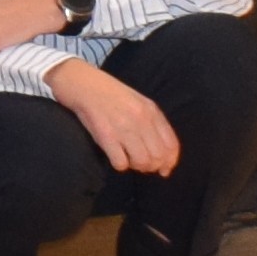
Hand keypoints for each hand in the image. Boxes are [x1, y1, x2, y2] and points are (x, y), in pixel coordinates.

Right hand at [49, 58, 180, 175]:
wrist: (84, 85)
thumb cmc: (112, 95)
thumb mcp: (139, 102)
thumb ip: (154, 124)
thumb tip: (164, 156)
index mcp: (152, 111)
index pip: (172, 145)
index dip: (170, 162)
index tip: (164, 169)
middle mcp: (141, 120)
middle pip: (158, 157)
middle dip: (152, 166)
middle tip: (142, 163)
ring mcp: (124, 128)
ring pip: (142, 162)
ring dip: (136, 166)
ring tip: (128, 159)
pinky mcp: (106, 136)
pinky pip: (121, 163)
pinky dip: (120, 164)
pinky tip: (115, 155)